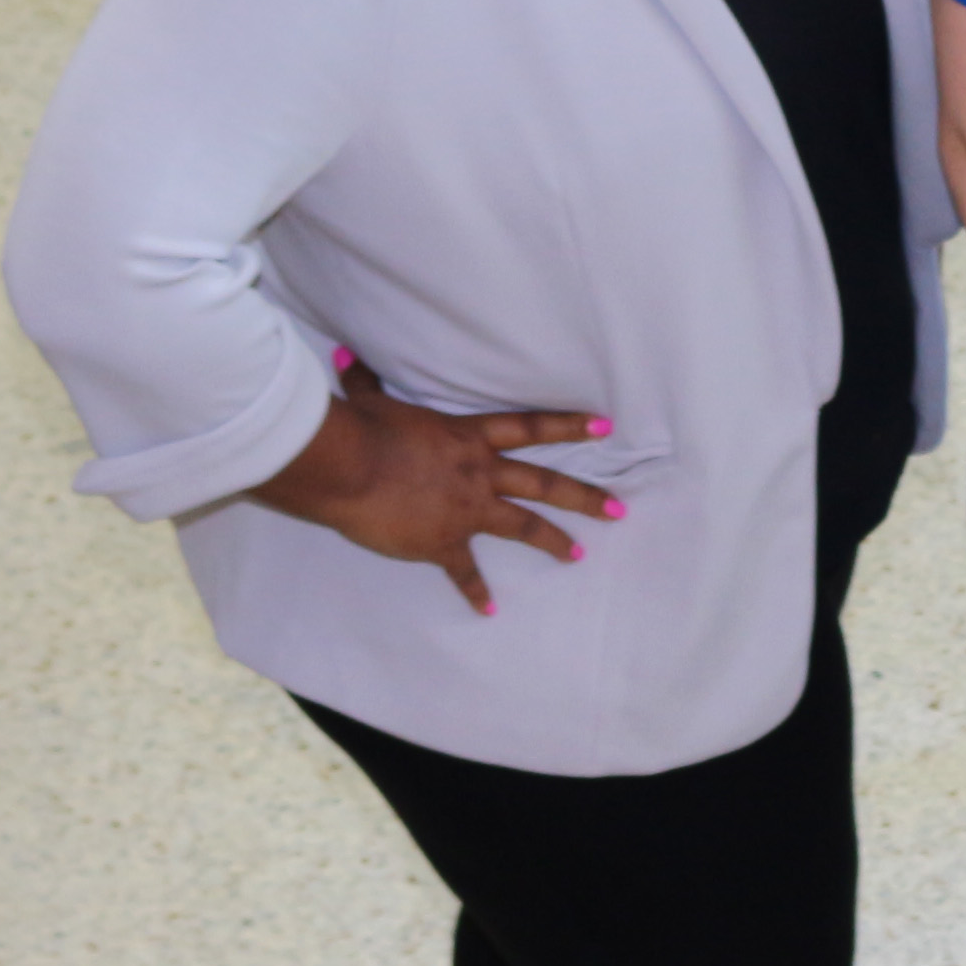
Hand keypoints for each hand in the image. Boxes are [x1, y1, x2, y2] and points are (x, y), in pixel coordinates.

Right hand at [249, 358, 618, 616]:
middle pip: (544, 483)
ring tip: (577, 555)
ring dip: (553, 541)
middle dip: (584, 497)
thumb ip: (365, 381)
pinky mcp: (442, 543)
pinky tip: (488, 610)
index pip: (529, 428)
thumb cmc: (360, 429)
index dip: (568, 425)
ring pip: (523, 526)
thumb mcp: (368, 399)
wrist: (347, 467)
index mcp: (468, 438)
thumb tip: (346, 356)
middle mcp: (479, 473)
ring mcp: (466, 510)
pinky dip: (475, 592)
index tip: (605, 426)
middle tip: (619, 510)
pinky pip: (463, 572)